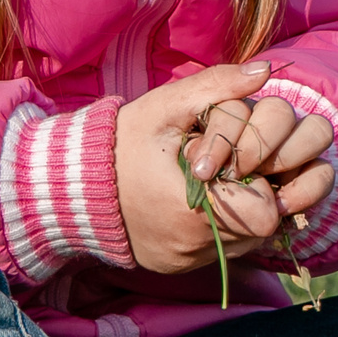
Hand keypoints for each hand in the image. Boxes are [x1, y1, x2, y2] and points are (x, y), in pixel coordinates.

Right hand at [115, 61, 335, 274]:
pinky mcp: (181, 267)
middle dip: (253, 193)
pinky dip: (220, 225)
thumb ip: (216, 86)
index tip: (235, 162)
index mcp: (194, 211)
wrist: (70, 188)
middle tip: (224, 170)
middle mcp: (195, 247)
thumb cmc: (121, 143)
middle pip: (263, 226)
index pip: (267, 212)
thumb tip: (265, 70)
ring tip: (207, 183)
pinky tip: (195, 201)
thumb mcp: (165, 106)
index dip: (259, 181)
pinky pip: (222, 250)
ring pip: (246, 240)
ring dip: (239, 209)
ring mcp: (189, 261)